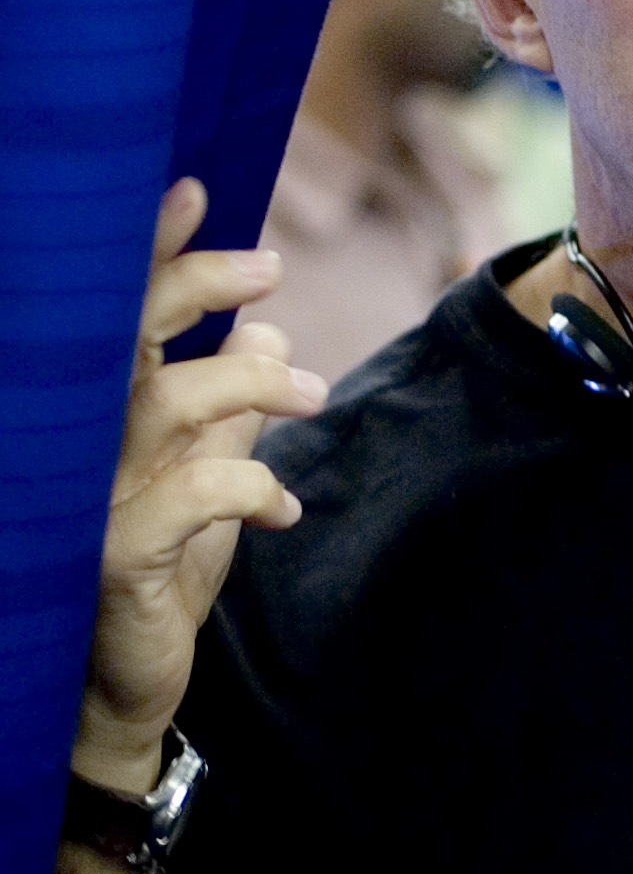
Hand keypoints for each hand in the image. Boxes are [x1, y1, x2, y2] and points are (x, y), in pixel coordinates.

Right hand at [74, 179, 328, 791]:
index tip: (195, 189)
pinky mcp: (115, 555)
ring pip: (162, 404)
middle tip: (270, 268)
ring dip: (248, 384)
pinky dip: (251, 487)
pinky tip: (286, 508)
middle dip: (194, 285)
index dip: (152, 249)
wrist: (121, 684)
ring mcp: (89, 497)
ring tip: (310, 394)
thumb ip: (234, 408)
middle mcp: (82, 443)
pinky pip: (192, 496)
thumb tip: (266, 331)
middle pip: (124, 336)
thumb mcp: (208, 475)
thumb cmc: (159, 570)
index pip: (118, 314)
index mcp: (102, 414)